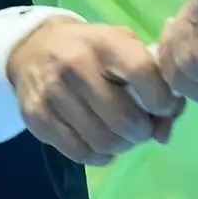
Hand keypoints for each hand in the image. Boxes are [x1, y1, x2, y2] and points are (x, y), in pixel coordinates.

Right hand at [7, 20, 183, 166]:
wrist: (34, 48)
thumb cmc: (92, 50)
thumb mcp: (124, 48)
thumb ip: (154, 83)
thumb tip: (164, 132)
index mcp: (105, 43)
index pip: (142, 73)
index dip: (161, 99)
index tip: (162, 106)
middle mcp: (76, 65)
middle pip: (124, 119)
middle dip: (142, 131)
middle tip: (141, 128)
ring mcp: (53, 92)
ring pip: (103, 142)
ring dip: (121, 146)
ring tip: (121, 135)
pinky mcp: (37, 117)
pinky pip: (80, 154)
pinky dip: (99, 155)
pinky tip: (100, 142)